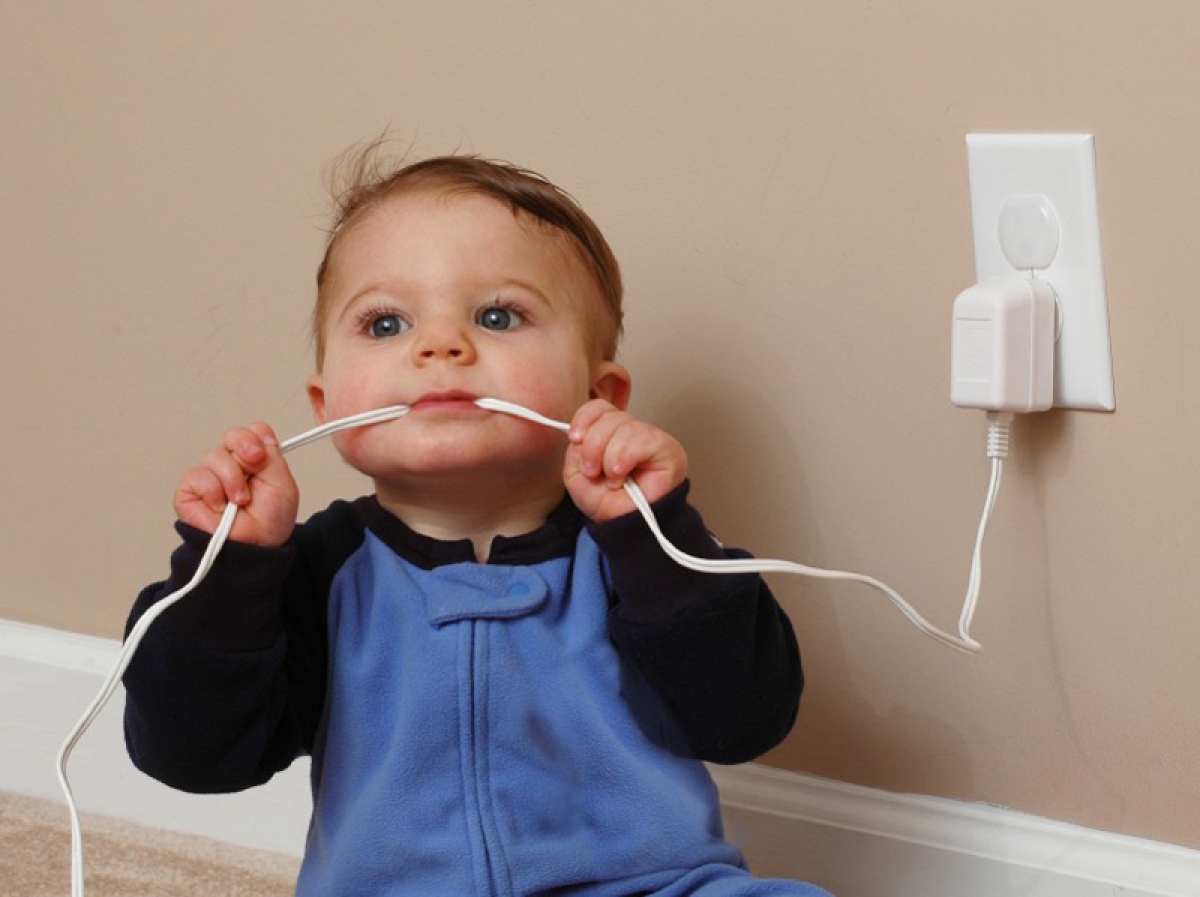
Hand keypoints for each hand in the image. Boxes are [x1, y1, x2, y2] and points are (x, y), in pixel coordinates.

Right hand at [173, 423, 298, 546]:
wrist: (256, 547)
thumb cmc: (269, 521)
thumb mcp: (282, 484)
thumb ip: (272, 457)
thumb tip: (259, 438)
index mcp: (253, 459)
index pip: (251, 432)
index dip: (256, 438)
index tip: (263, 454)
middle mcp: (230, 463)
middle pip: (233, 436)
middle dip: (246, 450)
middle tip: (254, 467)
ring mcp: (209, 474)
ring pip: (215, 455)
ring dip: (233, 479)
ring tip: (240, 500)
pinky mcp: (190, 489)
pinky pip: (198, 475)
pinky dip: (214, 491)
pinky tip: (221, 506)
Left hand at [564, 400, 687, 523]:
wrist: (627, 525)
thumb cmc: (608, 503)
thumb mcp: (576, 475)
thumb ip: (575, 450)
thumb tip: (583, 434)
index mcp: (612, 433)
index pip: (599, 407)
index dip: (584, 419)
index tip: (575, 439)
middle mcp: (632, 431)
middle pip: (609, 417)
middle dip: (593, 447)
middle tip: (593, 471)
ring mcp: (650, 438)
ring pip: (624, 427)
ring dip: (609, 458)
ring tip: (613, 479)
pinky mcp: (667, 448)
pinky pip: (641, 440)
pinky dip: (625, 459)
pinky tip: (624, 474)